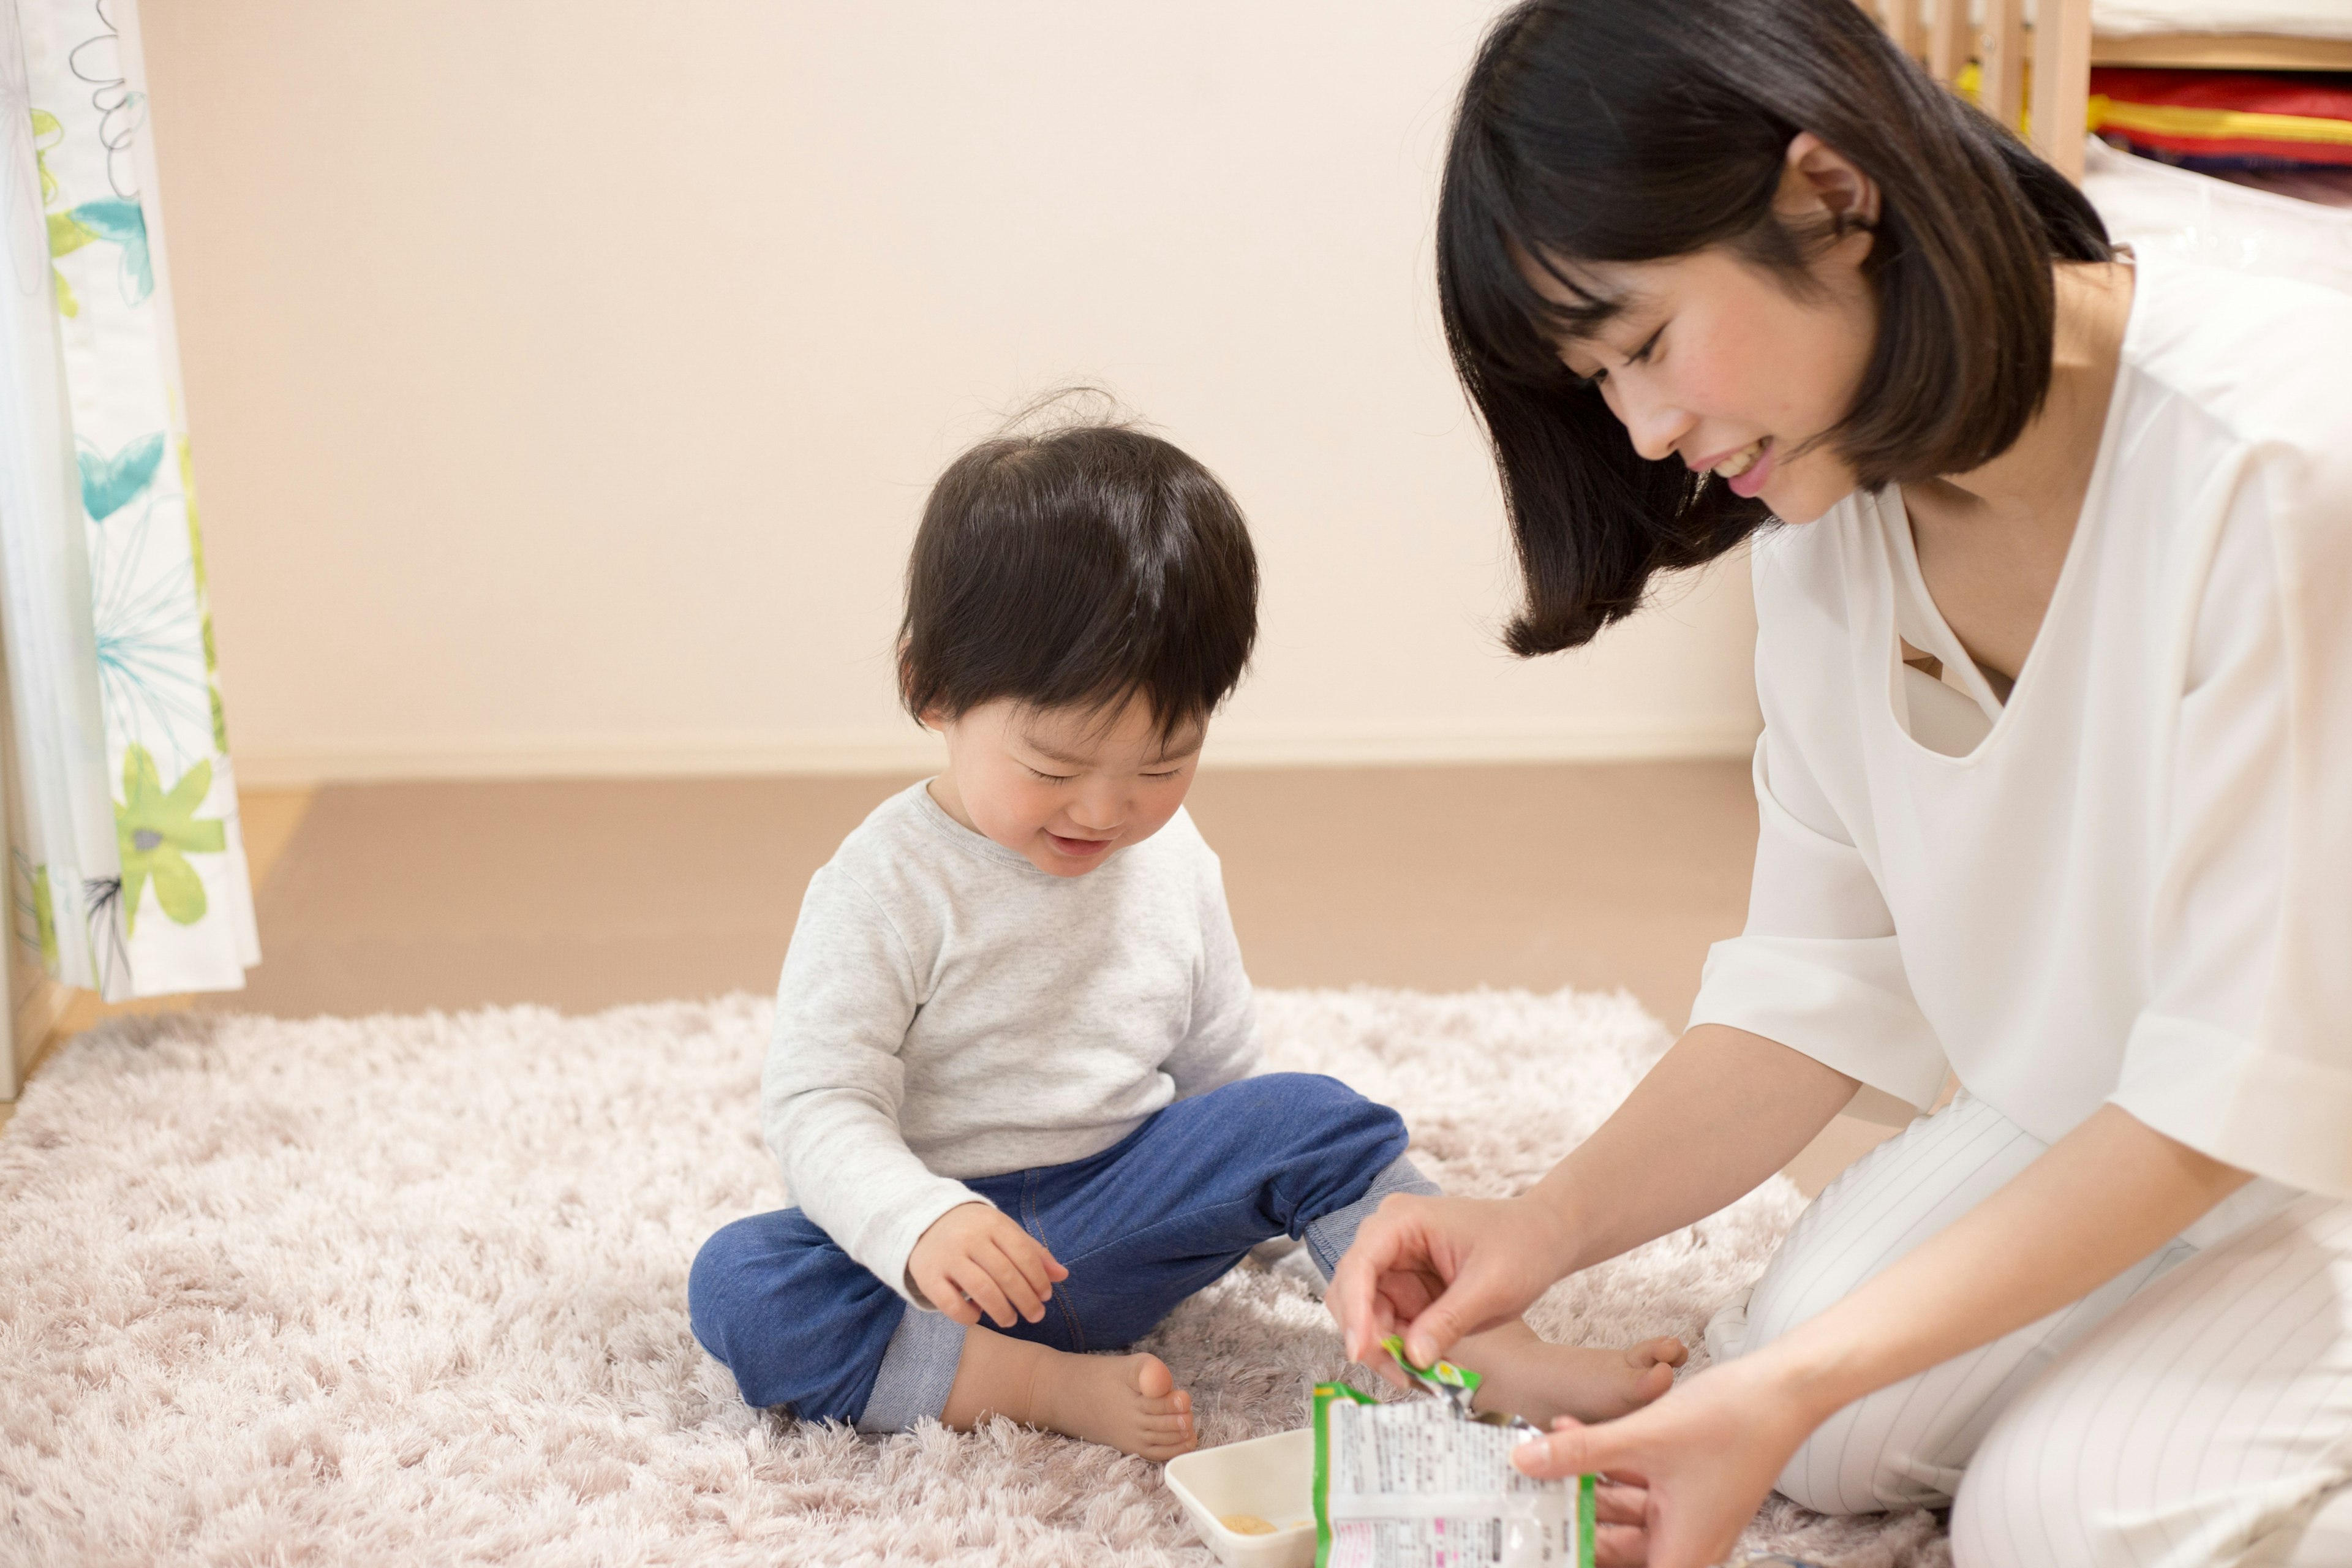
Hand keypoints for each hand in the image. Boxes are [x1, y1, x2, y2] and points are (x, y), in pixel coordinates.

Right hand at [906, 1202, 1069, 1329]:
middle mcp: (969, 1238)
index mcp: (992, 1224)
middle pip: (1005, 1274)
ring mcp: (947, 1257)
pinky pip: (951, 1304)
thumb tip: (1062, 1275)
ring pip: (981, 1290)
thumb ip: (1033, 1253)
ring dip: (1002, 1311)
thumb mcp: (1004, 1232)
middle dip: (1025, 1300)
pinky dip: (968, 1315)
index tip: (1046, 1297)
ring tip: (1010, 1320)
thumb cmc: (975, 1231)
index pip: (1023, 1254)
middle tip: (1035, 1315)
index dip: (1038, 1279)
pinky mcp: (928, 1276)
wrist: (924, 1221)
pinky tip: (977, 1315)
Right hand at [1324, 1192, 1579, 1386]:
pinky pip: (1386, 1324)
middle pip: (1351, 1292)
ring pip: (1364, 1314)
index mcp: (1402, 1221)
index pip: (1360, 1264)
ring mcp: (1395, 1265)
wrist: (1544, 1239)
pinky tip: (1420, 1369)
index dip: (1354, 1309)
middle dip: (1367, 1336)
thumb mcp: (1491, 1287)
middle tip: (1398, 1375)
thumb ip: (1449, 1320)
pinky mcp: (1405, 1289)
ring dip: (1382, 1349)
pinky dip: (1397, 1349)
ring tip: (1416, 1378)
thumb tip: (1412, 1357)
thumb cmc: (1522, 1246)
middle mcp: (1388, 1240)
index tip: (1360, 1351)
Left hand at [1512, 1356, 1818, 1567]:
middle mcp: (1689, 1543)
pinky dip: (1608, 1465)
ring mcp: (1689, 1514)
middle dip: (1571, 1520)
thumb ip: (1579, 1453)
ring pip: (1623, 1514)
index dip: (1581, 1560)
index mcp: (1683, 1553)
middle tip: (1526, 1496)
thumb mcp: (1641, 1439)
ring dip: (1584, 1484)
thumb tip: (1523, 1464)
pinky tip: (1571, 1432)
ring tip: (1541, 1455)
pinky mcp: (1689, 1487)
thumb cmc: (1729, 1422)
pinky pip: (1638, 1487)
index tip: (1546, 1546)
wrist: (1783, 1387)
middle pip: (1617, 1548)